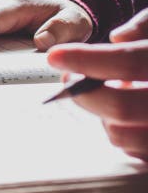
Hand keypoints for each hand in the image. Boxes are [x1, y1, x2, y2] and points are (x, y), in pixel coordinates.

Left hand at [47, 9, 147, 160]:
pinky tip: (129, 117)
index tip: (56, 56)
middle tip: (71, 78)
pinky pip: (136, 155)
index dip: (89, 59)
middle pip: (121, 108)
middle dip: (85, 93)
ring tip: (115, 94)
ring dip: (104, 116)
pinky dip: (123, 134)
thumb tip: (118, 38)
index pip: (131, 62)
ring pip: (122, 136)